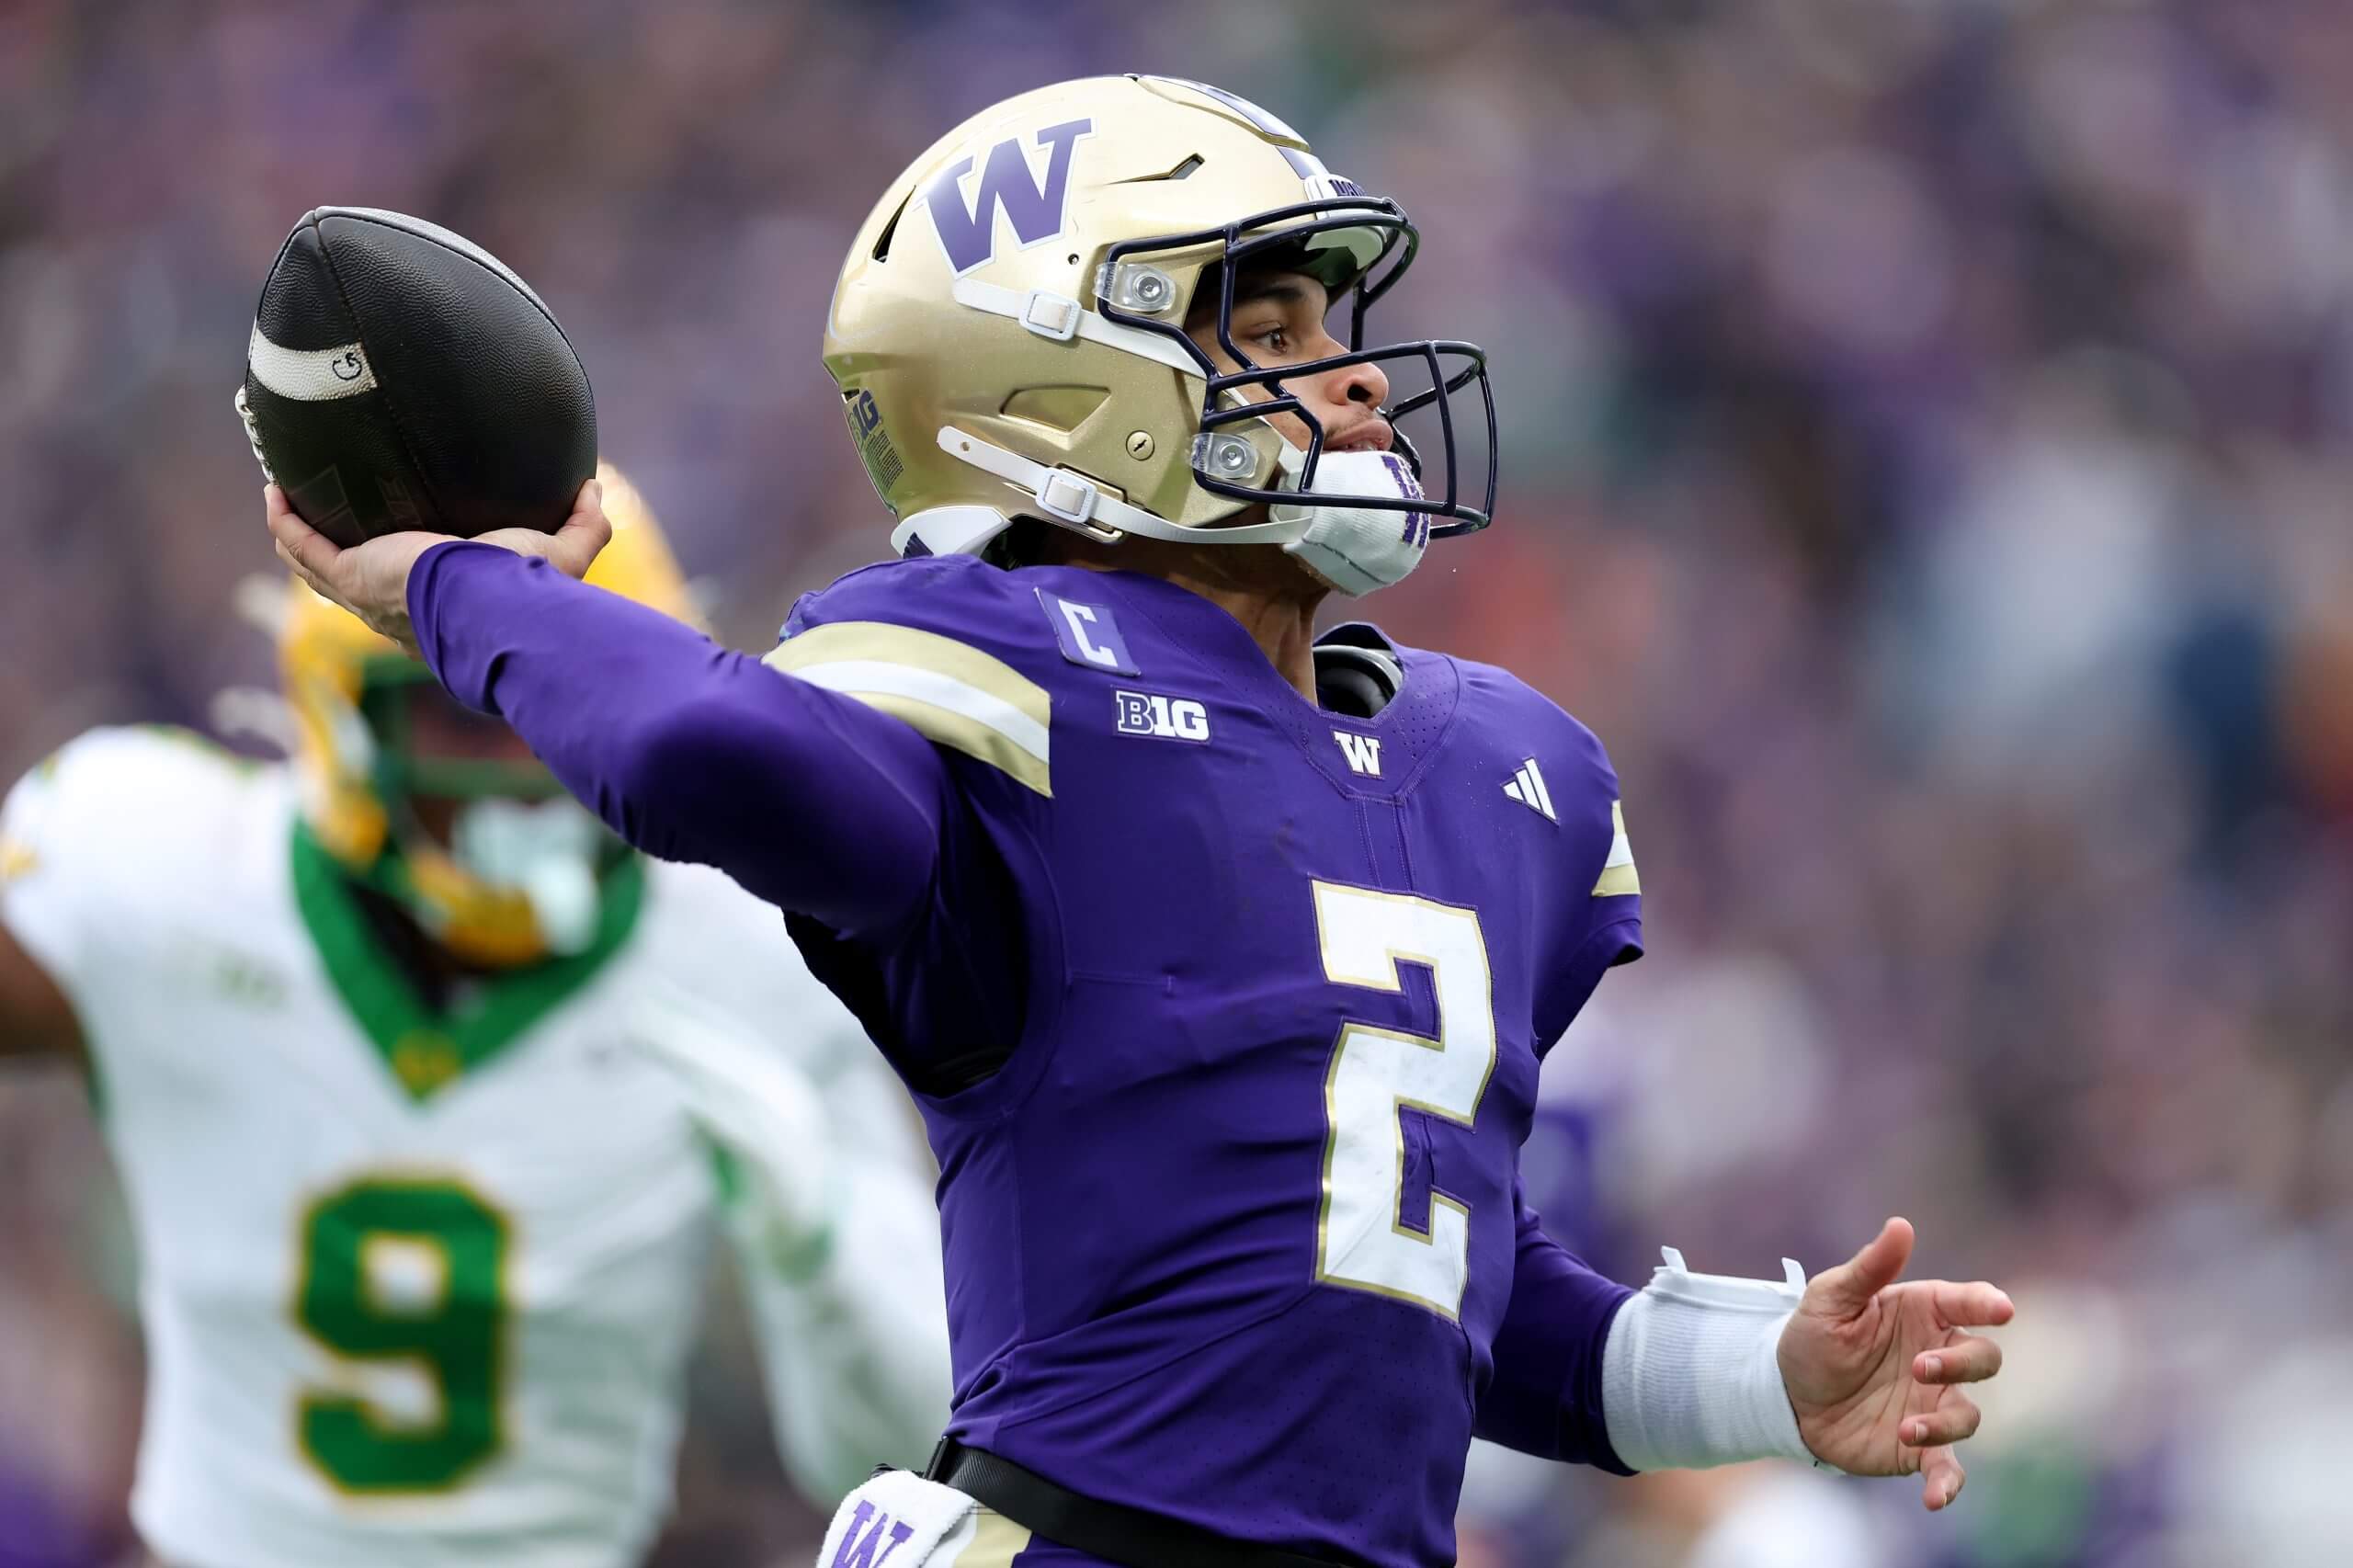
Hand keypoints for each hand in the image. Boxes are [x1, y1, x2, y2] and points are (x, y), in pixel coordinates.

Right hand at [263, 477, 611, 654]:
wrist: (494, 605)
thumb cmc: (526, 588)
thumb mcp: (563, 552)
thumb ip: (585, 524)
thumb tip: (595, 488)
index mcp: (438, 610)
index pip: (410, 594)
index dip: (396, 571)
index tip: (393, 538)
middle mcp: (396, 609)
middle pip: (353, 581)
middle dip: (334, 550)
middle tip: (329, 511)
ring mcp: (367, 595)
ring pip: (318, 567)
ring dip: (298, 533)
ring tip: (287, 498)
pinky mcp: (350, 576)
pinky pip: (304, 549)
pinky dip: (286, 523)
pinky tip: (276, 493)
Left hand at [623, 983, 838, 1280]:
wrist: (810, 1245)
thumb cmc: (766, 1191)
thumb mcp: (737, 1146)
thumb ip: (715, 1120)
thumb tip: (688, 1100)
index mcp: (778, 1089)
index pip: (732, 1041)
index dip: (694, 1014)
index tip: (653, 991)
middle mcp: (789, 1102)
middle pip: (731, 1056)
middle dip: (685, 1031)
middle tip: (636, 1013)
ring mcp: (791, 1135)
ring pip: (739, 1087)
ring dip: (694, 1060)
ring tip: (652, 1041)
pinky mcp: (785, 1173)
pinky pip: (750, 1139)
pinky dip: (720, 1117)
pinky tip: (687, 1100)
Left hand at [1778, 1217, 2013, 1510]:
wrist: (1784, 1396)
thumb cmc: (1811, 1337)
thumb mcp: (1830, 1298)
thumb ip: (1870, 1268)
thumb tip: (1902, 1225)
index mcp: (1922, 1313)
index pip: (1969, 1302)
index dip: (1987, 1303)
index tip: (1999, 1309)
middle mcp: (1938, 1357)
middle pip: (1983, 1359)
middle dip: (1961, 1364)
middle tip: (1919, 1367)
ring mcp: (1933, 1404)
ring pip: (1969, 1414)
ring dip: (1944, 1422)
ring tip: (1906, 1426)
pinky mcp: (1919, 1446)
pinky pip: (1949, 1467)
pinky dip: (1950, 1483)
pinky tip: (1937, 1497)